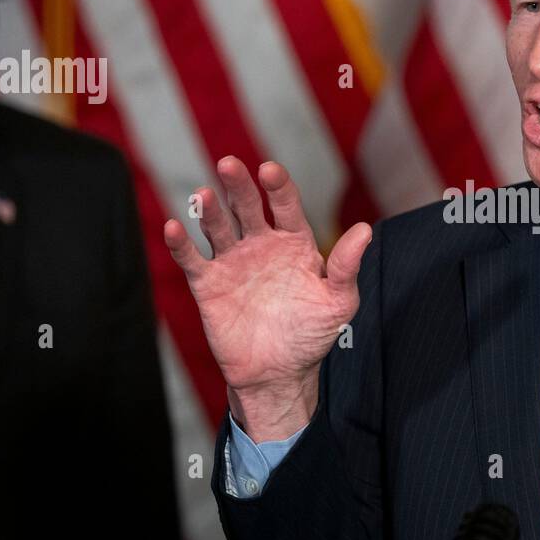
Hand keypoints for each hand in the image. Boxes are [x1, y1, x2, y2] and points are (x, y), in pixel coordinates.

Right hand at [163, 156, 371, 441]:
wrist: (279, 374)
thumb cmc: (313, 335)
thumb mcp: (338, 302)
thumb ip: (346, 266)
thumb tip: (365, 230)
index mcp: (294, 242)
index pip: (285, 206)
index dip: (278, 187)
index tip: (270, 171)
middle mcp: (261, 245)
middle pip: (247, 207)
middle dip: (239, 186)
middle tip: (230, 165)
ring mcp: (233, 262)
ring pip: (218, 228)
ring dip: (209, 211)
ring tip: (204, 195)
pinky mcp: (209, 285)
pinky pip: (192, 259)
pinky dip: (181, 244)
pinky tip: (174, 227)